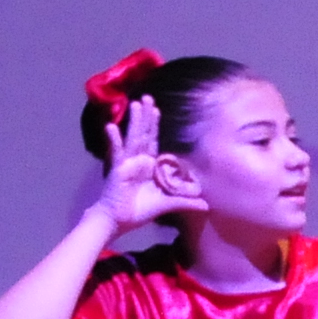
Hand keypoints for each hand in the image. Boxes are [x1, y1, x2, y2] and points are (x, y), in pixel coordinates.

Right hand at [88, 103, 206, 232]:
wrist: (117, 221)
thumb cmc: (138, 211)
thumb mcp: (167, 204)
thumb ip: (185, 201)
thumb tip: (206, 205)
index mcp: (148, 166)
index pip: (152, 140)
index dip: (154, 125)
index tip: (157, 109)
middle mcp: (137, 161)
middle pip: (143, 134)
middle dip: (146, 116)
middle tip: (147, 97)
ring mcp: (126, 163)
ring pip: (132, 138)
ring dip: (135, 121)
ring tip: (136, 104)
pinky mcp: (117, 170)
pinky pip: (116, 153)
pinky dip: (114, 140)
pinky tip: (111, 126)